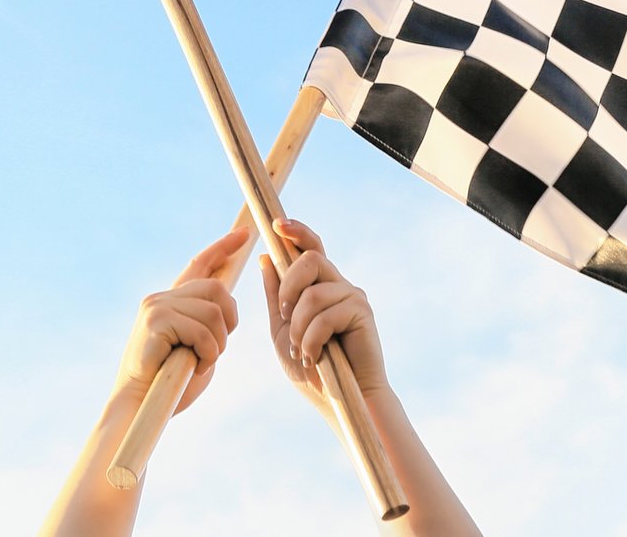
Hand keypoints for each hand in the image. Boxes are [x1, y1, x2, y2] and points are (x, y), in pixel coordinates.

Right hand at [114, 226, 246, 411]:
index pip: (199, 265)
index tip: (244, 234)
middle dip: (229, 320)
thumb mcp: (196, 346)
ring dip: (218, 343)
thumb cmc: (170, 384)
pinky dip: (208, 353)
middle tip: (217, 349)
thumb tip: (223, 302)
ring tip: (202, 362)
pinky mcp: (156, 321)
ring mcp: (157, 307)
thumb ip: (206, 322)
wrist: (139, 407)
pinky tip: (194, 367)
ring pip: (214, 311)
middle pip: (217, 289)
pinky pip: (203, 330)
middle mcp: (161, 297)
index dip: (223, 247)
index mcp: (171, 301)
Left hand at [259, 218, 388, 411]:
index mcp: (321, 287)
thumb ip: (275, 297)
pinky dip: (311, 338)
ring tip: (300, 350)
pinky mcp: (362, 312)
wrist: (341, 402)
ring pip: (313, 292)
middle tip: (283, 313)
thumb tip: (265, 259)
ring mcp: (352, 297)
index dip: (297, 232)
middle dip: (288, 285)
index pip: (311, 248)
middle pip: (310, 258)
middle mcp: (339, 285)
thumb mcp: (283, 331)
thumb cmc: (313, 371)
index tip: (278, 225)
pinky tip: (313, 357)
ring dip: (298, 326)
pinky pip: (326, 313)